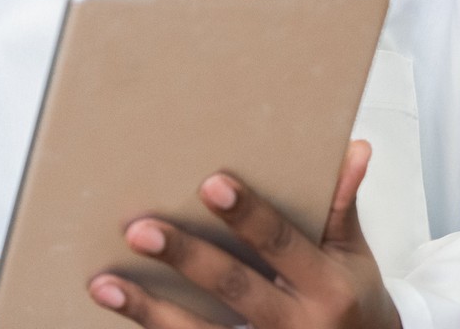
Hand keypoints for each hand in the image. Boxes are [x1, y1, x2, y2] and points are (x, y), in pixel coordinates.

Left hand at [88, 140, 398, 328]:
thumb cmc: (350, 302)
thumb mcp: (352, 257)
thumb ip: (340, 206)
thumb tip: (353, 148)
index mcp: (328, 288)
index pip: (282, 245)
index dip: (248, 216)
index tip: (210, 184)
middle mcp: (297, 326)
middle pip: (235, 288)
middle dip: (187, 258)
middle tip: (140, 229)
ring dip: (150, 310)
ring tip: (106, 284)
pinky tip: (122, 315)